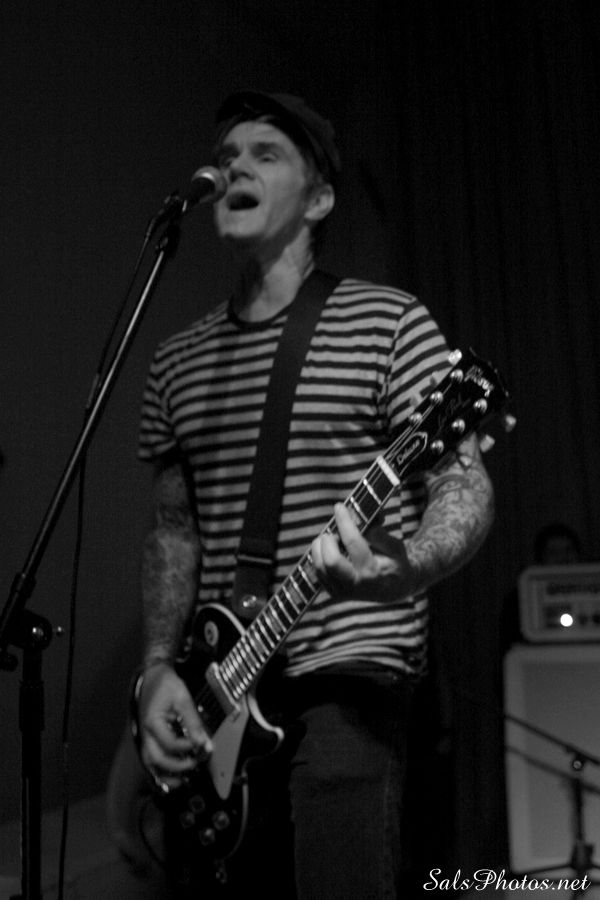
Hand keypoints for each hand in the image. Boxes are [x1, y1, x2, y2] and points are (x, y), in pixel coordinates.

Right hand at [137, 663, 211, 791]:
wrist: (153, 678)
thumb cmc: (166, 686)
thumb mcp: (183, 698)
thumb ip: (193, 721)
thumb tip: (204, 742)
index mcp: (152, 722)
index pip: (170, 743)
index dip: (187, 746)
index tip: (202, 743)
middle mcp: (146, 734)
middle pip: (157, 759)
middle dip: (178, 765)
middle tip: (196, 762)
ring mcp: (146, 739)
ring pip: (151, 765)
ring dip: (168, 774)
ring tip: (186, 777)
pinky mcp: (149, 741)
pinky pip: (152, 763)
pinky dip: (162, 773)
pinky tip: (175, 778)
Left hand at [311, 503, 417, 602]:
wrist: (394, 589)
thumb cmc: (394, 562)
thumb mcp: (395, 547)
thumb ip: (378, 534)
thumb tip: (359, 519)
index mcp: (372, 571)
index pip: (352, 542)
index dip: (344, 521)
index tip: (339, 507)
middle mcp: (356, 584)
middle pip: (330, 561)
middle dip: (327, 540)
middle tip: (334, 533)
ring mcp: (343, 592)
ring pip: (319, 566)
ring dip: (320, 547)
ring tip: (332, 541)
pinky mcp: (334, 594)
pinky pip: (318, 572)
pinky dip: (319, 557)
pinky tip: (330, 550)